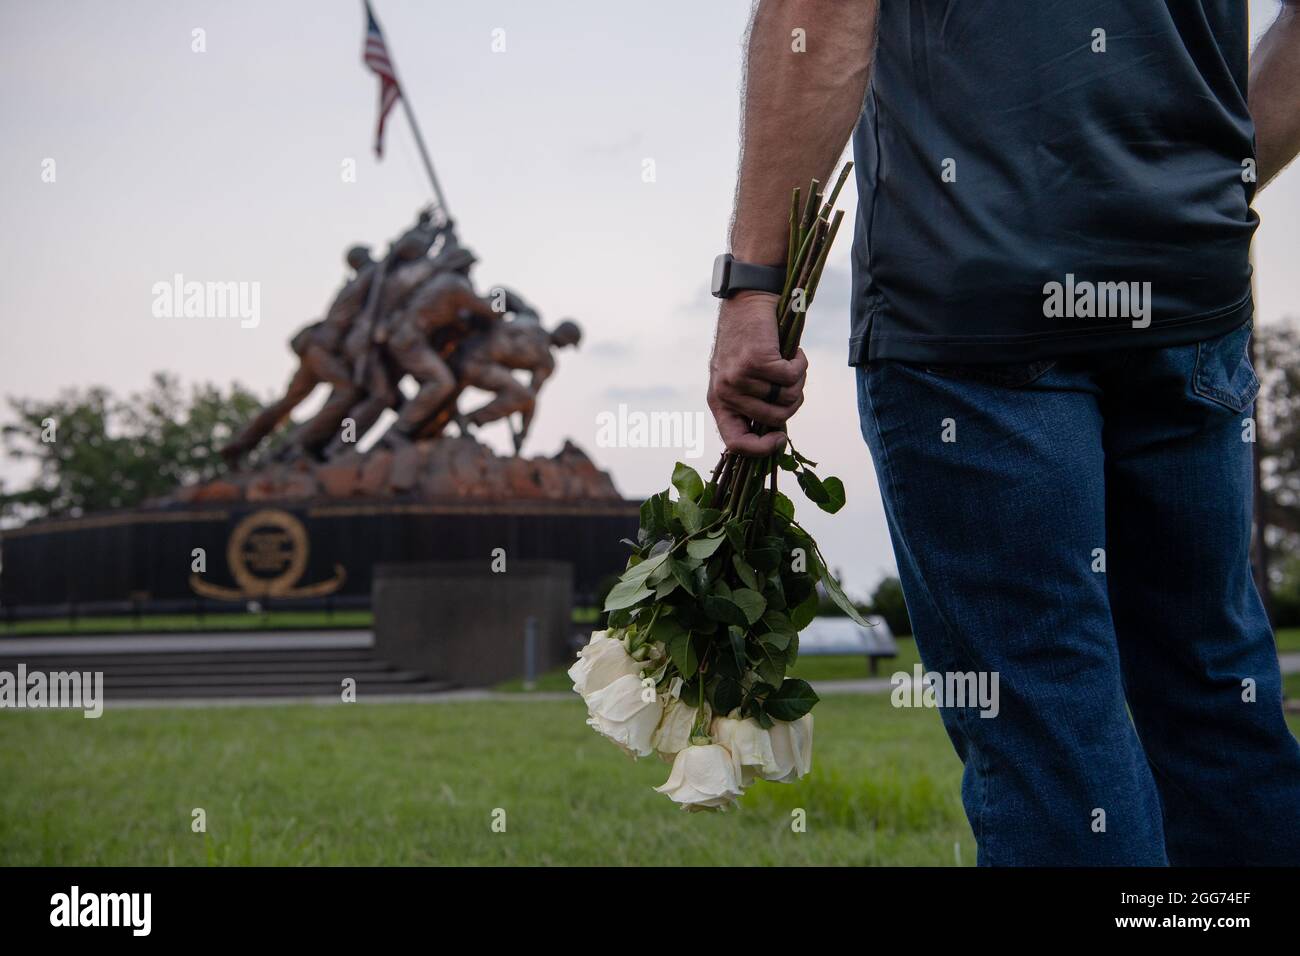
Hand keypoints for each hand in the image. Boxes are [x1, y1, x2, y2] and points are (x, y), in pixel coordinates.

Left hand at [707, 291, 807, 456]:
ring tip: (791, 362)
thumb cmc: (749, 344)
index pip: (735, 443)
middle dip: (793, 402)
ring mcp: (739, 377)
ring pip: (787, 397)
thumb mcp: (741, 379)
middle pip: (774, 419)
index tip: (780, 439)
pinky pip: (792, 376)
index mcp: (718, 402)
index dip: (761, 449)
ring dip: (798, 379)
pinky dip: (800, 363)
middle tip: (793, 381)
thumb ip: (753, 405)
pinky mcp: (756, 361)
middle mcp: (725, 393)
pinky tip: (793, 351)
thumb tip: (776, 434)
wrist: (746, 304)